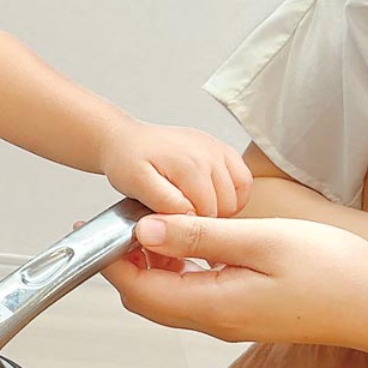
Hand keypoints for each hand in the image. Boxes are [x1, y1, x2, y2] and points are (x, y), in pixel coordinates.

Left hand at [98, 120, 250, 215]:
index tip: (175, 228)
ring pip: (238, 195)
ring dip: (220, 207)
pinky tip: (209, 197)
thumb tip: (191, 217)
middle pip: (227, 206)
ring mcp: (219, 150)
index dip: (191, 228)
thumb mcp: (137, 185)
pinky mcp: (223, 150)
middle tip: (181, 217)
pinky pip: (243, 180)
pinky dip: (231, 194)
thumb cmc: (126, 161)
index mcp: (191, 164)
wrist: (124, 140)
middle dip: (206, 219)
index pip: (209, 214)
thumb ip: (165, 203)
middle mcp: (210, 153)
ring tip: (193, 207)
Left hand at [103, 214, 367, 354]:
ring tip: (149, 220)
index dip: (107, 258)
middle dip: (121, 260)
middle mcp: (214, 320)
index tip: (91, 227)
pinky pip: (190, 293)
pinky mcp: (240, 312)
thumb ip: (199, 235)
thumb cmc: (334, 271)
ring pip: (165, 295)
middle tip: (118, 217)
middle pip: (144, 297)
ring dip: (148, 262)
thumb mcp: (261, 241)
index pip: (137, 288)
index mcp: (212, 306)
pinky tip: (185, 238)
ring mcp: (227, 319)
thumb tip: (145, 229)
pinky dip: (174, 266)